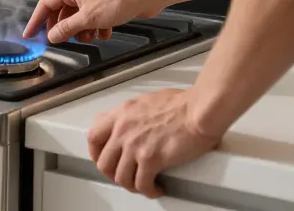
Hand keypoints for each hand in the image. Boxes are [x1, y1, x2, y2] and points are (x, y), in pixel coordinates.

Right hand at [23, 0, 161, 42]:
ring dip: (81, 30)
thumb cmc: (118, 0)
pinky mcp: (104, 2)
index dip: (36, 20)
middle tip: (63, 40)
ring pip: (78, 17)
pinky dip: (95, 27)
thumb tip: (51, 35)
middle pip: (61, 12)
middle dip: (63, 28)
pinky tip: (104, 32)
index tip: (30, 34)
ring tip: (90, 37)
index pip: (45, 5)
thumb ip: (66, 28)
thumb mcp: (87, 19)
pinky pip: (92, 17)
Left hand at [88, 89, 220, 197]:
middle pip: (103, 162)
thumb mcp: (146, 101)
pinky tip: (156, 189)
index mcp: (121, 114)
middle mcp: (123, 129)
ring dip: (131, 185)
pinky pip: (141, 184)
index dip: (96, 153)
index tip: (103, 159)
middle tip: (125, 177)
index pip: (94, 137)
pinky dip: (148, 191)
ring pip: (120, 177)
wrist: (199, 110)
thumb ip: (132, 113)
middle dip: (113, 174)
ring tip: (143, 185)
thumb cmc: (182, 103)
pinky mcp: (151, 158)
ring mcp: (135, 145)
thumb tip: (129, 122)